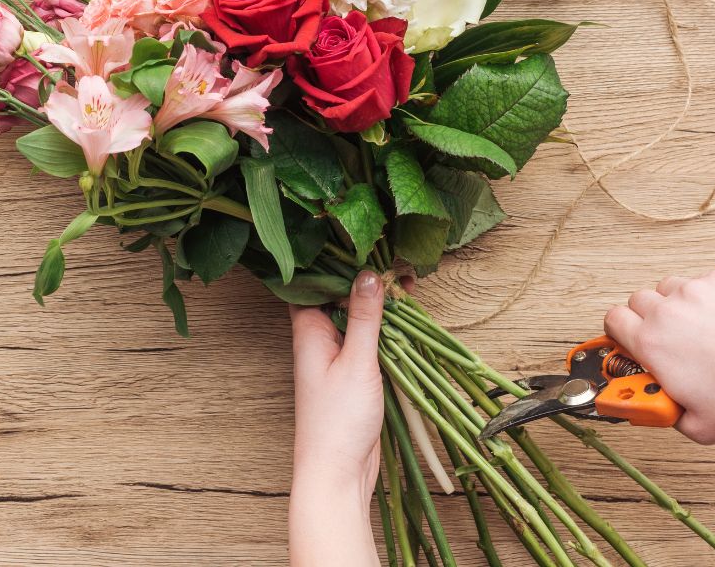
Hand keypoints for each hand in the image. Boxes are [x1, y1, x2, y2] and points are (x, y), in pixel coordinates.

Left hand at [288, 270, 384, 566]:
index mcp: (307, 328)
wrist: (337, 475)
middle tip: (398, 261)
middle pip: (338, 294)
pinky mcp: (352, 370)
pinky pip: (366, 336)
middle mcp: (317, 336)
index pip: (314, 279)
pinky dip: (384, 324)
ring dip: (378, 300)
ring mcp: (334, 353)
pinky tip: (404, 313)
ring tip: (407, 279)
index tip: (365, 240)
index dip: (337, 258)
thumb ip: (364, 317)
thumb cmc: (337, 421)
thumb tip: (369, 272)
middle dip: (365, 276)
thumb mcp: (357, 362)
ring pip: (355, 315)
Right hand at [604, 266, 714, 444]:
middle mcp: (666, 312)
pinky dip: (705, 296)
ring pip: (667, 288)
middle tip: (666, 336)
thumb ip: (662, 412)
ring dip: (674, 304)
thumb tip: (648, 405)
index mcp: (652, 344)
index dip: (619, 330)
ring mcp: (693, 292)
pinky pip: (699, 280)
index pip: (612, 321)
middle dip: (647, 317)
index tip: (628, 338)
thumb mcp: (698, 426)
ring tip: (695, 325)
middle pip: (637, 301)